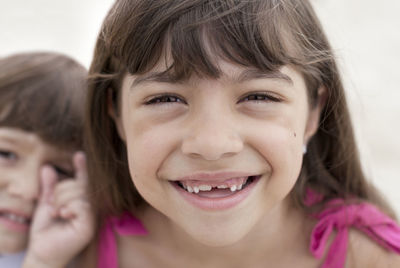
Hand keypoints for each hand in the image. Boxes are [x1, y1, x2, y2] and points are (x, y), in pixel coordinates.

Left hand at [23, 152, 93, 267]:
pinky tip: (63, 215)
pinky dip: (68, 208)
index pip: (83, 181)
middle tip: (52, 206)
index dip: (82, 167)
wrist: (41, 251)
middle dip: (61, 191)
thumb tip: (47, 168)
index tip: (79, 155)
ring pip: (80, 193)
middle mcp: (89, 207)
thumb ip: (49, 187)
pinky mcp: (90, 224)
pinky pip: (82, 205)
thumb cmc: (45, 230)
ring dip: (61, 201)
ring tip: (56, 213)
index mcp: (80, 200)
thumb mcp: (46, 204)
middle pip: (79, 185)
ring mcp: (92, 216)